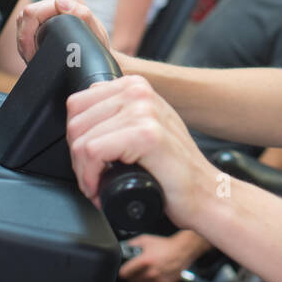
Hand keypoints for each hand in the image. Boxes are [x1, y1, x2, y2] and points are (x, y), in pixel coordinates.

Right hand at [16, 0, 109, 63]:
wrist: (98, 54)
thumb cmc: (97, 44)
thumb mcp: (95, 33)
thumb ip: (82, 14)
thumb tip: (60, 2)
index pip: (33, 12)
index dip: (28, 36)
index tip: (33, 54)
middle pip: (25, 16)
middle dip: (24, 40)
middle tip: (31, 58)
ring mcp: (50, 6)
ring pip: (22, 20)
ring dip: (24, 41)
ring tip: (32, 56)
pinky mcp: (44, 15)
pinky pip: (25, 24)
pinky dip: (26, 40)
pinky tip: (32, 51)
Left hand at [65, 74, 214, 228]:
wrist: (205, 194)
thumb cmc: (172, 170)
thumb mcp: (144, 128)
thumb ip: (117, 115)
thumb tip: (79, 120)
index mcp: (136, 86)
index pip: (78, 103)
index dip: (77, 138)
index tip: (89, 161)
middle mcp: (139, 92)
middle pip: (75, 122)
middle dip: (77, 158)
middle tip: (93, 178)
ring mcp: (144, 112)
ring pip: (81, 140)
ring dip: (83, 172)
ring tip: (98, 186)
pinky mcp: (146, 135)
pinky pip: (93, 152)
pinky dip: (90, 178)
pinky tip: (102, 189)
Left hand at [118, 232, 197, 281]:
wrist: (182, 251)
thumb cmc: (165, 245)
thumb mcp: (146, 240)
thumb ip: (132, 244)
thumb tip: (124, 248)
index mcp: (145, 260)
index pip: (125, 272)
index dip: (123, 271)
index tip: (124, 271)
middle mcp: (150, 272)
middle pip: (131, 281)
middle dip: (130, 277)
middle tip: (133, 273)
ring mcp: (157, 280)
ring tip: (139, 278)